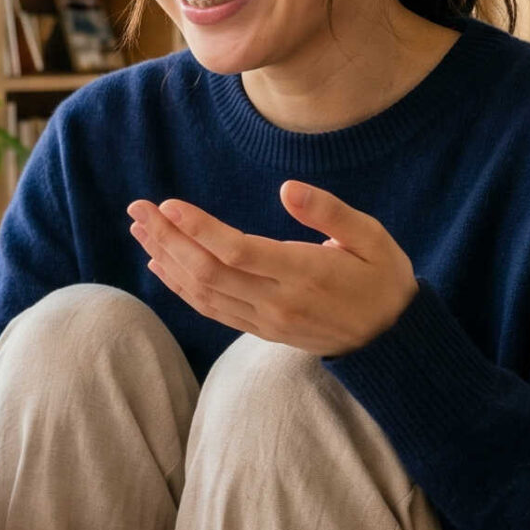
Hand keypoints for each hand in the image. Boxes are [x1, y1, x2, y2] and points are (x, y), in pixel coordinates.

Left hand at [127, 181, 416, 355]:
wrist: (392, 341)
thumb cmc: (383, 279)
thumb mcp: (372, 238)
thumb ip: (329, 213)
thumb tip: (287, 189)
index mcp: (304, 272)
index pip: (237, 251)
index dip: (198, 228)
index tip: (167, 205)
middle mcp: (278, 301)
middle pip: (207, 271)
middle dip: (167, 238)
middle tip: (137, 209)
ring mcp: (266, 320)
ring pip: (203, 293)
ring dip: (167, 260)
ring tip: (140, 230)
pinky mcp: (261, 330)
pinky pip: (212, 309)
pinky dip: (181, 287)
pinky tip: (161, 265)